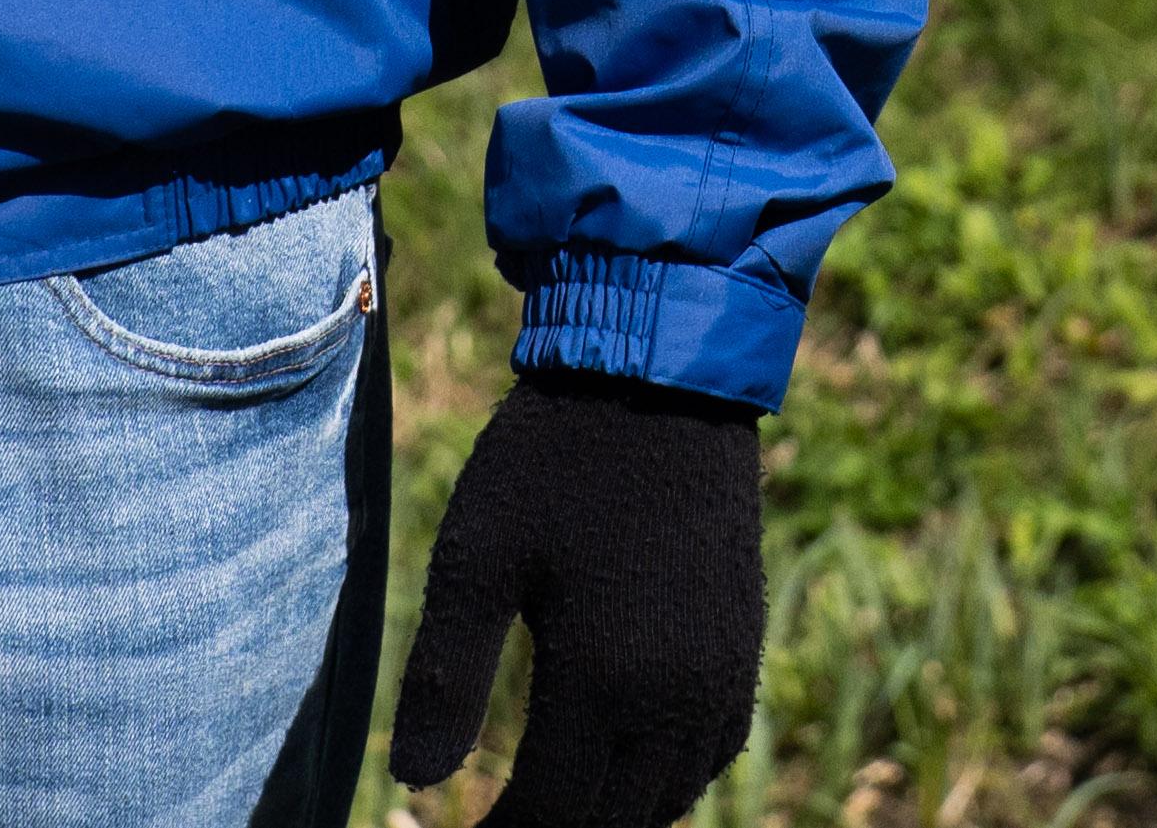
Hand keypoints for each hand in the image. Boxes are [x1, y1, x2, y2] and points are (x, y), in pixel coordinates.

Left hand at [382, 367, 765, 827]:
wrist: (660, 373)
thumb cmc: (552, 461)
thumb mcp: (475, 560)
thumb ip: (444, 679)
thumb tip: (413, 783)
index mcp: (601, 681)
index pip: (547, 816)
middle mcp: (674, 696)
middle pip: (610, 822)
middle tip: (496, 827)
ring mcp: (720, 673)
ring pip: (668, 799)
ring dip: (610, 816)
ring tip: (550, 808)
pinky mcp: (743, 642)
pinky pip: (713, 753)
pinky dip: (667, 782)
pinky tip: (627, 767)